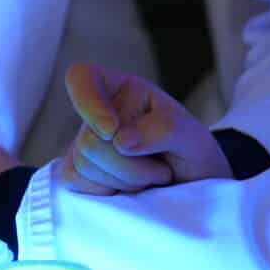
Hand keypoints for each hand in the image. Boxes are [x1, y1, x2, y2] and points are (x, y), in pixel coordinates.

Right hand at [54, 62, 228, 195]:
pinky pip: (77, 183)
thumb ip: (164, 128)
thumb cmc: (191, 154)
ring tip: (149, 176)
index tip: (112, 130)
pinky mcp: (77, 173)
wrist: (191, 189)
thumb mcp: (193, 136)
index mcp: (122, 89)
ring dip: (127, 180)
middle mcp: (96, 112)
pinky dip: (109, 192)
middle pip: (91, 140)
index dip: (90, 104)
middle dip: (131, 164)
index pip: (82, 77)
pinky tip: (129, 188)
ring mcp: (82, 143)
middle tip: (160, 167)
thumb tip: (120, 139)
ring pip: (85, 165)